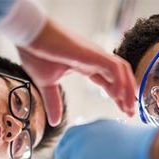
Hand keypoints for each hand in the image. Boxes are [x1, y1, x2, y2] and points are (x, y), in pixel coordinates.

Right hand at [18, 19, 136, 125]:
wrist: (28, 36)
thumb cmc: (36, 54)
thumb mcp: (47, 85)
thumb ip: (54, 103)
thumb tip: (54, 122)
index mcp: (86, 66)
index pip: (108, 82)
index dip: (117, 96)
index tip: (123, 110)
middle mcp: (94, 60)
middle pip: (119, 78)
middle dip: (127, 96)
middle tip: (131, 112)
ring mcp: (95, 56)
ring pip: (121, 71)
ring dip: (127, 89)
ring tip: (129, 107)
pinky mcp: (92, 53)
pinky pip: (114, 67)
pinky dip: (120, 81)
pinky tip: (119, 96)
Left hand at [51, 120, 158, 158]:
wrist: (151, 153)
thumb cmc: (145, 145)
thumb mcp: (119, 135)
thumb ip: (105, 141)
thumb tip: (100, 150)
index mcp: (92, 126)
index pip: (70, 137)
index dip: (64, 149)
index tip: (62, 157)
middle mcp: (82, 138)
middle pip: (63, 154)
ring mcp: (80, 155)